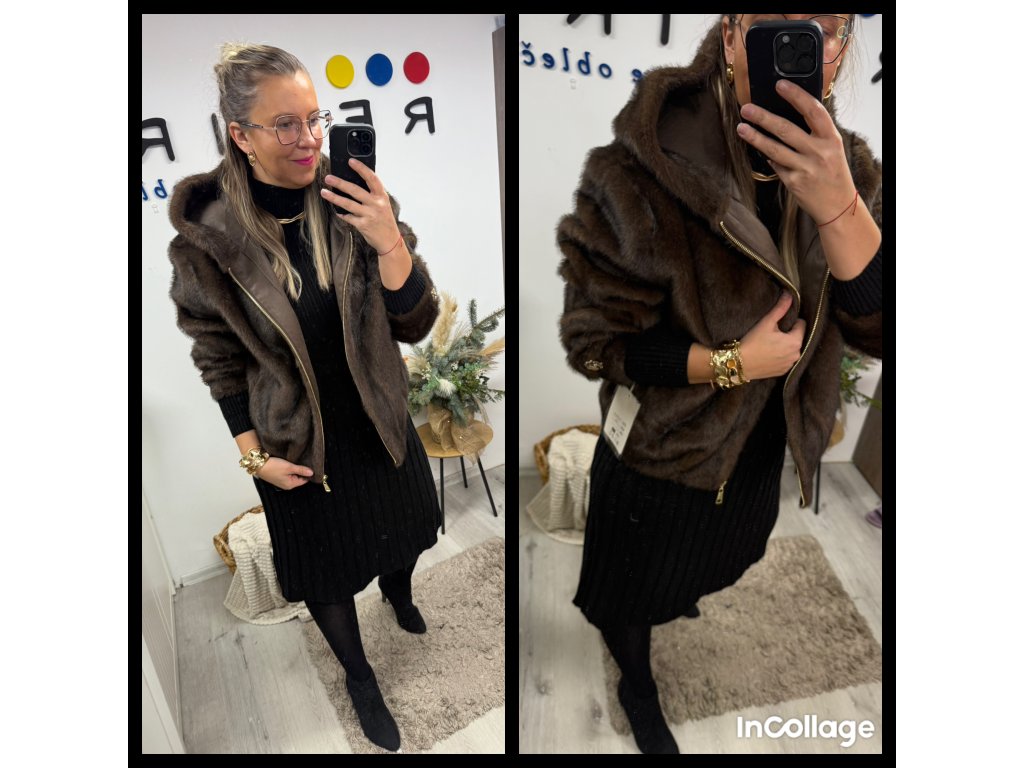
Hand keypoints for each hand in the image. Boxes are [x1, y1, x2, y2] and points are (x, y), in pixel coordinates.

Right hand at [255, 457, 313, 490]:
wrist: (258, 464)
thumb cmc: (273, 467)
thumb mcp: (289, 467)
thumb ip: (301, 470)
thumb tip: (312, 473)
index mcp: (290, 485)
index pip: (305, 480)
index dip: (308, 473)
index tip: (311, 465)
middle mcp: (287, 485)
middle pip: (299, 478)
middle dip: (302, 471)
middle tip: (304, 462)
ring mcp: (282, 481)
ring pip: (294, 475)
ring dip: (295, 469)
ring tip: (296, 462)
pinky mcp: (278, 477)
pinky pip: (288, 473)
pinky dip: (290, 469)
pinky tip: (290, 463)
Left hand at [320, 159, 401, 253]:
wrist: (390, 240)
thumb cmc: (385, 220)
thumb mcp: (383, 204)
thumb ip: (372, 194)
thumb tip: (354, 182)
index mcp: (382, 196)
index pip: (372, 178)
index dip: (361, 169)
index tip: (351, 161)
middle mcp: (376, 204)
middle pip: (355, 190)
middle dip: (340, 183)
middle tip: (328, 178)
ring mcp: (369, 215)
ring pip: (348, 204)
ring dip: (334, 197)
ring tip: (324, 192)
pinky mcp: (363, 225)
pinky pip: (348, 217)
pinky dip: (341, 214)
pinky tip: (336, 211)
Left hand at [736, 79, 856, 226]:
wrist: (838, 206)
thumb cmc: (833, 173)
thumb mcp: (832, 148)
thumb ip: (816, 132)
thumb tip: (789, 113)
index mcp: (831, 138)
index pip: (813, 110)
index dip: (796, 96)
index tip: (780, 85)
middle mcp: (819, 152)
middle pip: (786, 129)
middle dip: (763, 117)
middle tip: (747, 108)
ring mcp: (806, 168)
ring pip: (774, 149)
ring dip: (755, 137)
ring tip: (741, 127)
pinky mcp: (794, 182)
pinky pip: (775, 165)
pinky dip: (767, 157)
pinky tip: (760, 150)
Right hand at [738, 293, 804, 379]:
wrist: (738, 364)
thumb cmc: (753, 342)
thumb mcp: (766, 322)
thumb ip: (780, 308)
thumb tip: (789, 294)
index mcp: (795, 341)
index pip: (801, 324)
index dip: (790, 321)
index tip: (777, 324)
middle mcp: (796, 354)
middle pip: (797, 338)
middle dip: (788, 334)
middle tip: (771, 334)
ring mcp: (790, 365)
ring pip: (792, 349)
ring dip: (785, 346)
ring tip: (770, 345)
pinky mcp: (782, 372)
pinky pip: (786, 360)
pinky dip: (780, 356)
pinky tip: (769, 355)